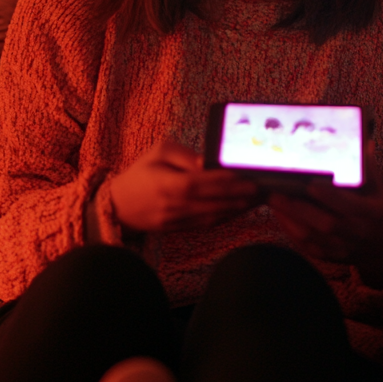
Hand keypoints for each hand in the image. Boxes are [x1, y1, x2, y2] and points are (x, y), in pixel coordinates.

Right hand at [108, 142, 259, 233]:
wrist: (117, 206)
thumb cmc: (140, 173)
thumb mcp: (158, 152)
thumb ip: (184, 155)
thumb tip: (208, 162)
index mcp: (168, 184)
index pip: (204, 183)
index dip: (228, 181)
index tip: (250, 177)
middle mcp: (174, 205)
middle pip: (214, 202)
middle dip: (242, 196)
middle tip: (264, 189)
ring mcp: (177, 221)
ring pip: (214, 216)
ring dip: (239, 208)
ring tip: (260, 199)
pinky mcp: (179, 230)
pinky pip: (207, 224)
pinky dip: (226, 216)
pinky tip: (241, 208)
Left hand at [268, 146, 382, 288]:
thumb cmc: (381, 213)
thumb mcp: (380, 191)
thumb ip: (369, 169)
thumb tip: (363, 140)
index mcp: (372, 213)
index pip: (349, 205)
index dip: (329, 197)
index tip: (309, 184)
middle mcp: (358, 233)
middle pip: (325, 224)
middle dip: (298, 209)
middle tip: (275, 193)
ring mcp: (344, 248)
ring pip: (313, 238)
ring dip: (290, 220)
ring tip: (273, 202)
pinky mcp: (333, 257)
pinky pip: (309, 248)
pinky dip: (293, 234)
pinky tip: (281, 217)